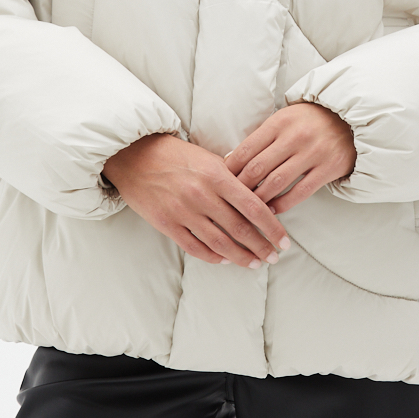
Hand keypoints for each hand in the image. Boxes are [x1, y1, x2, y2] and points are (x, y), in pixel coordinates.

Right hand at [102, 133, 289, 268]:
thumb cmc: (174, 154)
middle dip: (261, 246)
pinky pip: (195, 247)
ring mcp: (183, 211)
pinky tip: (225, 259)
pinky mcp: (166, 223)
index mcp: (217, 175)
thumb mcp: (206, 157)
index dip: (272, 227)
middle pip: (240, 229)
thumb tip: (256, 194)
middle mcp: (202, 195)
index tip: (284, 240)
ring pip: (220, 243)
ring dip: (241, 256)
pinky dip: (213, 256)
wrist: (134, 155)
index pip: (254, 207)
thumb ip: (229, 176)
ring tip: (254, 263)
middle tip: (273, 256)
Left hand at [223, 103, 355, 213]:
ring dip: (259, 198)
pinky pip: (300, 192)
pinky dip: (282, 204)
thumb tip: (231, 161)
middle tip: (229, 200)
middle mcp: (295, 137)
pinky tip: (271, 210)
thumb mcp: (284, 119)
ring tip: (248, 208)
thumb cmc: (308, 121)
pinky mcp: (328, 169)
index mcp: (280, 122)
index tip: (220, 182)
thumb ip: (261, 138)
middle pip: (258, 168)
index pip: (247, 149)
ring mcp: (313, 153)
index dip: (230, 169)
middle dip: (240, 187)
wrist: (349, 120)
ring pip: (277, 182)